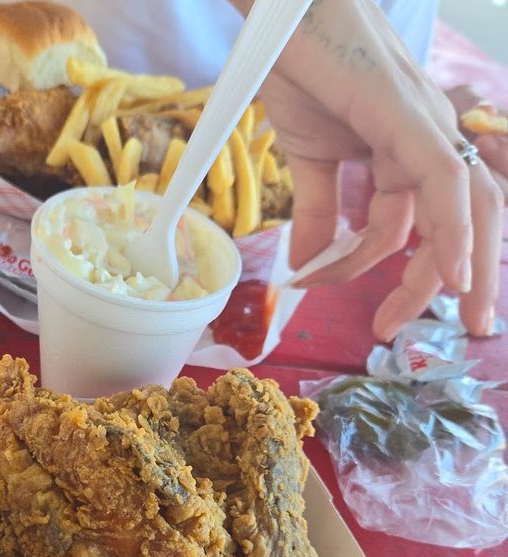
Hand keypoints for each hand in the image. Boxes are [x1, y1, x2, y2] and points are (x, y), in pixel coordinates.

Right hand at [232, 0, 502, 339]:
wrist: (284, 13)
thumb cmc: (299, 70)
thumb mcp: (307, 160)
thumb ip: (315, 212)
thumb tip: (303, 267)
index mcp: (402, 155)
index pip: (409, 228)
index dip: (388, 275)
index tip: (354, 311)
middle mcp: (426, 144)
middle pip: (457, 224)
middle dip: (455, 283)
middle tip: (450, 330)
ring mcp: (425, 129)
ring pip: (466, 208)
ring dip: (464, 270)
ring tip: (449, 318)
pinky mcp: (410, 118)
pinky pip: (445, 182)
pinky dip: (456, 230)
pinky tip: (456, 273)